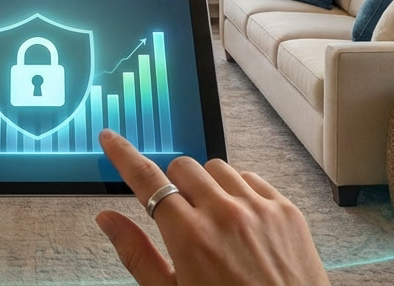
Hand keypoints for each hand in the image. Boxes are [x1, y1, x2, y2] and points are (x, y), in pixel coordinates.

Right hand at [95, 130, 328, 285]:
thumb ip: (137, 254)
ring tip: (213, 221)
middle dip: (174, 186)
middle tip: (180, 216)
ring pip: (217, 168)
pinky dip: (239, 192)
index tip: (111, 139)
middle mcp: (224, 214)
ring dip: (208, 186)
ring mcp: (259, 209)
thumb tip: (107, 219)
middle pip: (182, 168)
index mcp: (190, 237)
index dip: (124, 155)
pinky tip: (240, 221)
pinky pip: (252, 178)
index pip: (147, 179)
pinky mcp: (286, 210)